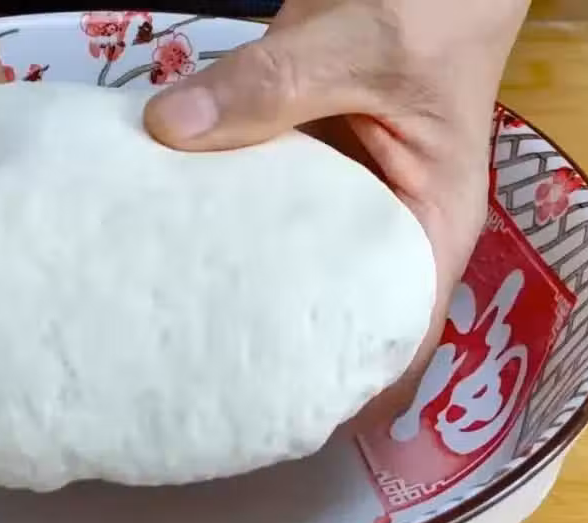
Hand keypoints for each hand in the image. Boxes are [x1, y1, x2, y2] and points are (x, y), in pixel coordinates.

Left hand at [144, 0, 530, 423]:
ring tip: (159, 325)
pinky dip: (212, 216)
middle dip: (269, 343)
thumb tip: (168, 130)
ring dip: (229, 280)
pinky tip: (158, 236)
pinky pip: (251, 199)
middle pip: (326, 305)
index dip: (350, 384)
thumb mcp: (362, 44)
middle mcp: (381, 221)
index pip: (397, 332)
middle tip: (190, 379)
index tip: (279, 416)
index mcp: (429, 224)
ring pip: (278, 253)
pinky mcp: (299, 158)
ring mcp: (335, 191)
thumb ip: (272, 83)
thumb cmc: (430, 6)